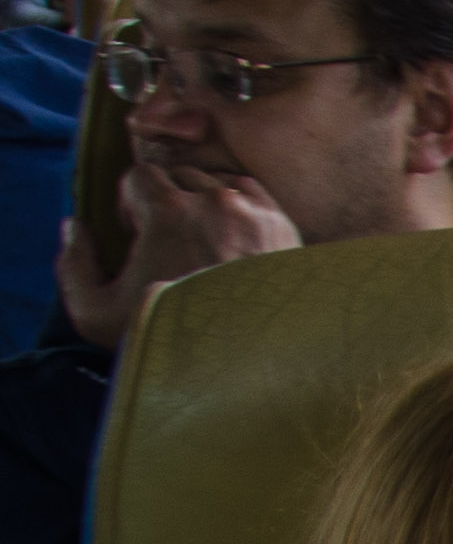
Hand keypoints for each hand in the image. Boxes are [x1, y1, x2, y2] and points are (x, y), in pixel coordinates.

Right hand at [57, 161, 299, 352]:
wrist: (249, 368)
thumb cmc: (172, 342)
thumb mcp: (96, 314)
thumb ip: (73, 264)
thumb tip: (74, 228)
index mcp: (169, 212)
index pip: (139, 175)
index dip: (131, 202)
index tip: (137, 233)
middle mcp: (216, 204)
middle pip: (180, 176)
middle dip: (168, 202)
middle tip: (169, 244)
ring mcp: (257, 215)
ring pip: (220, 184)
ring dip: (205, 203)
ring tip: (202, 244)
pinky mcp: (286, 231)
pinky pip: (256, 198)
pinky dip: (241, 210)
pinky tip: (234, 243)